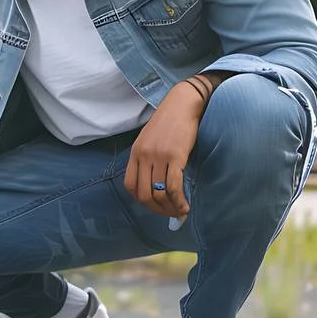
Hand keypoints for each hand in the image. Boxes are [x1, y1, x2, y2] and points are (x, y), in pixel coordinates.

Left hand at [125, 80, 207, 217]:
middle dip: (156, 209)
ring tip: (180, 211)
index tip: (154, 205)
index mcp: (135, 153)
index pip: (130, 186)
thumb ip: (149, 159)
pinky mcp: (175, 157)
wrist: (183, 103)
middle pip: (144, 194)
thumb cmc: (170, 122)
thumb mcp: (151, 140)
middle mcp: (143, 156)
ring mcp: (158, 157)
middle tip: (169, 214)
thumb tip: (157, 184)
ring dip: (170, 208)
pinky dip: (179, 201)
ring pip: (159, 193)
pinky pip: (174, 187)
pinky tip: (185, 206)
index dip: (141, 200)